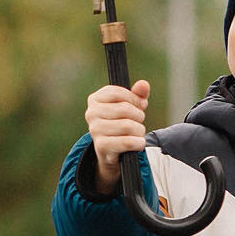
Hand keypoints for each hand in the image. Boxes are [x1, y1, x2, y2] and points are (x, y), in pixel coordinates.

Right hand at [83, 80, 149, 195]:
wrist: (111, 151)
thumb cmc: (120, 123)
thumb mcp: (130, 106)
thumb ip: (137, 94)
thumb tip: (143, 85)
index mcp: (95, 99)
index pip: (118, 92)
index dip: (134, 99)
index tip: (139, 105)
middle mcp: (91, 113)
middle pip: (125, 109)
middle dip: (139, 116)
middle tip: (138, 122)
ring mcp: (94, 130)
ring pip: (128, 126)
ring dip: (139, 131)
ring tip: (137, 133)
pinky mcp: (101, 146)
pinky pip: (127, 142)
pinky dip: (138, 143)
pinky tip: (137, 143)